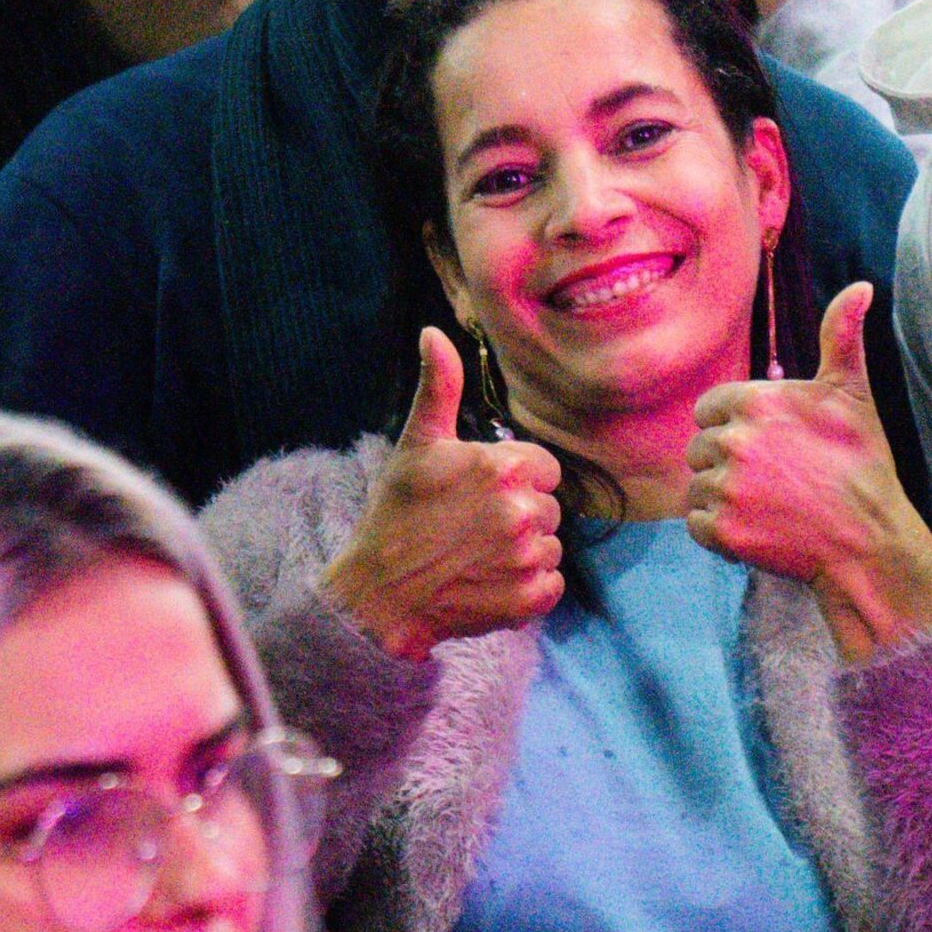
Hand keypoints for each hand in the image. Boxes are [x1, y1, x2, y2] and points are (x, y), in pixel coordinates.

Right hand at [320, 329, 563, 659]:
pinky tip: (490, 581)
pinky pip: (551, 584)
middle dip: (518, 515)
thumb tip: (434, 332)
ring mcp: (528, 558)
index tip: (480, 495)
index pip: (544, 468)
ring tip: (477, 555)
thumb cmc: (397, 515)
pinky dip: (528, 586)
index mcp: (504, 469)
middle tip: (472, 527)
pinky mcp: (531, 598)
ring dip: (523, 551)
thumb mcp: (416, 444)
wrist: (380, 595)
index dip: (515, 480)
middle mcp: (523, 512)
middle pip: (548, 507)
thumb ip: (439, 387)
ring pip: (550, 546)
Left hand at [685, 283, 931, 662]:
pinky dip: (718, 531)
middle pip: (699, 447)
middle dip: (727, 462)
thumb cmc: (862, 465)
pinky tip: (757, 529)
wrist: (869, 542)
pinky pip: (695, 524)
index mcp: (755, 401)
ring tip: (768, 505)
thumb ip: (843, 337)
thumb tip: (861, 287)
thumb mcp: (854, 395)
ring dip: (723, 497)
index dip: (735, 426)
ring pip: (697, 486)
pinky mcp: (722, 530)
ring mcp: (726, 486)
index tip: (769, 446)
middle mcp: (734, 440)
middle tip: (773, 479)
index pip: (710, 408)